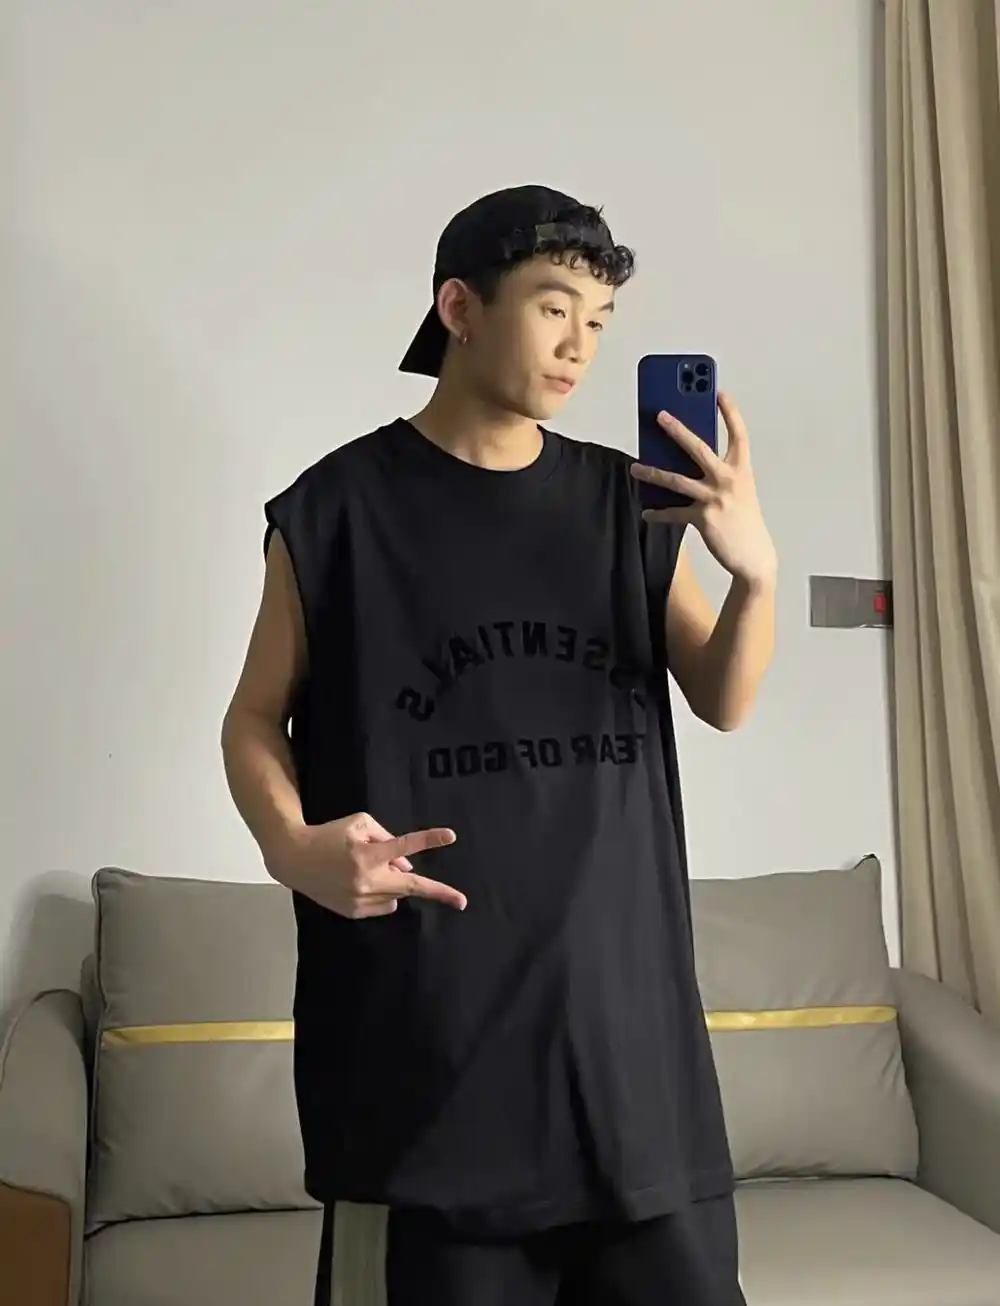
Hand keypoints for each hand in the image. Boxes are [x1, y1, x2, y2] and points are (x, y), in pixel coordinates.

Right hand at [266, 812, 464, 917]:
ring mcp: (359, 899)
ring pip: (397, 895)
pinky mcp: (353, 912)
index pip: (403, 845)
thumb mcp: (359, 824)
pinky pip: (383, 906)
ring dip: (396, 883)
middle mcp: (365, 880)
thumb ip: (387, 839)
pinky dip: (383, 895)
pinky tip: (363, 883)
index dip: (428, 840)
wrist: (294, 859)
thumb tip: (408, 864)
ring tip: (373, 871)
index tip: (450, 836)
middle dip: (438, 892)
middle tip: (462, 901)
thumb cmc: (330, 835)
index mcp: (367, 854)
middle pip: (410, 886)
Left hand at [630, 392, 776, 587]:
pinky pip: (673, 513)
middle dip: (678, 430)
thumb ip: (719, 474)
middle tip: (660, 415)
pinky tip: (646, 513)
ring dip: (652, 473)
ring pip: (676, 480)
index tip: (719, 392)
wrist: (754, 557)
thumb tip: (685, 462)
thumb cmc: (744, 521)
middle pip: (699, 448)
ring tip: (635, 468)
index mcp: (742, 470)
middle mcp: (729, 480)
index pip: (739, 434)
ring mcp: (715, 499)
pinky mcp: (702, 519)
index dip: (730, 412)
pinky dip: (658, 514)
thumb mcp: (739, 491)